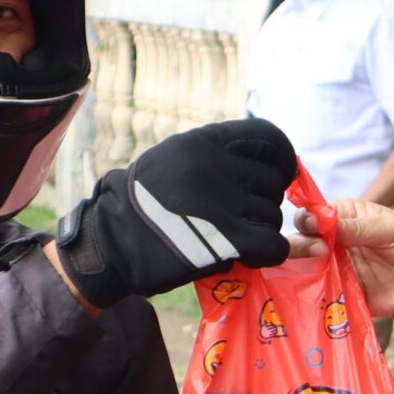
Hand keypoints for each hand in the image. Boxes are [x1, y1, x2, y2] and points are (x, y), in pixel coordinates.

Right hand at [53, 118, 295, 306]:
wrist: (111, 243)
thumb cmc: (142, 203)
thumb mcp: (173, 157)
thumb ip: (216, 154)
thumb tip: (270, 159)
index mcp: (204, 141)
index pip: (270, 138)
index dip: (281, 160)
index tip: (277, 176)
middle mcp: (215, 166)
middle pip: (273, 183)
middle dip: (264, 202)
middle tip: (244, 217)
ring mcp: (221, 204)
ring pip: (273, 216)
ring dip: (262, 230)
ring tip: (236, 237)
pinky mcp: (225, 242)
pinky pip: (273, 245)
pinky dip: (269, 253)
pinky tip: (250, 256)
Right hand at [292, 200, 393, 355]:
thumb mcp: (391, 228)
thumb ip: (355, 228)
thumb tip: (317, 221)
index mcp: (345, 218)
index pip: (312, 216)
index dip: (307, 221)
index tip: (312, 228)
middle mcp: (337, 244)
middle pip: (304, 245)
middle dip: (300, 248)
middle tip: (317, 253)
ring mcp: (340, 272)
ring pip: (309, 273)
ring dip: (304, 275)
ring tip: (312, 276)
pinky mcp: (348, 299)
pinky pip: (326, 301)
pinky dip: (318, 302)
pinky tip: (315, 301)